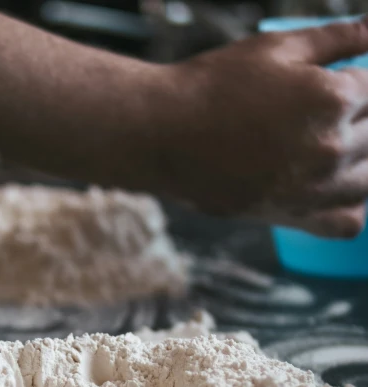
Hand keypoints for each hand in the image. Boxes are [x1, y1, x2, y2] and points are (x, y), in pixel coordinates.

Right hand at [151, 18, 367, 236]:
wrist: (166, 137)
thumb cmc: (214, 87)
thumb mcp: (276, 48)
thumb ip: (335, 38)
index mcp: (333, 99)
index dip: (362, 82)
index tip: (343, 82)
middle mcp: (331, 148)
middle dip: (362, 118)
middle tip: (320, 114)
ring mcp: (314, 188)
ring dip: (363, 160)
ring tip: (334, 146)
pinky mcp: (293, 215)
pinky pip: (348, 222)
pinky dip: (352, 206)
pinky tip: (335, 186)